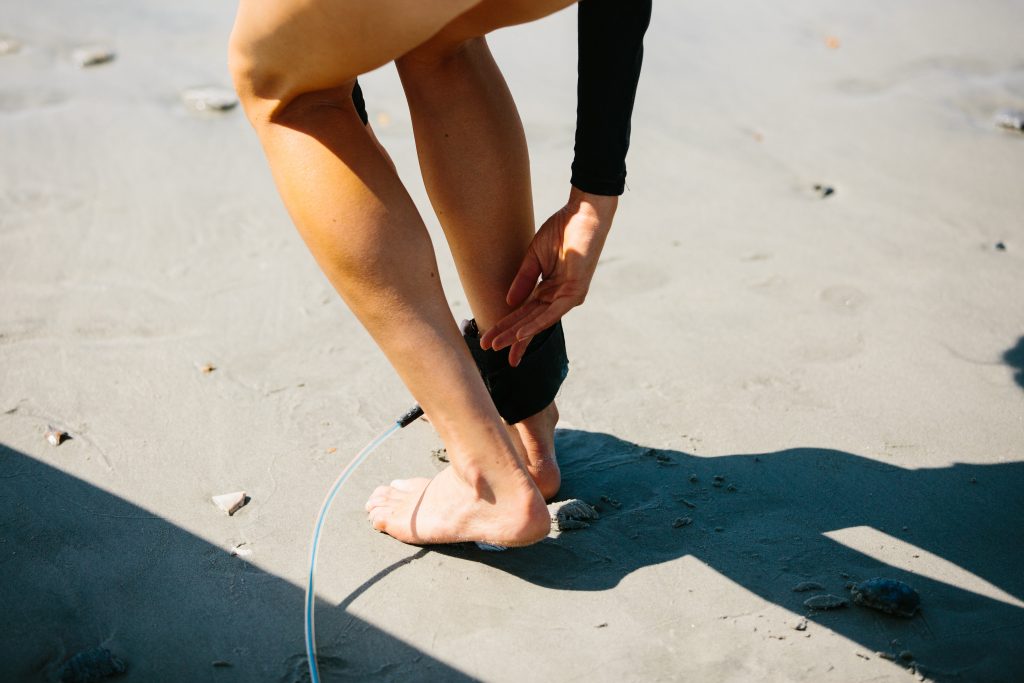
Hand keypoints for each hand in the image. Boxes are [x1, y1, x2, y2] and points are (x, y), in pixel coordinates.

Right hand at [480, 186, 617, 365]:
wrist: (583, 214)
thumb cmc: (562, 230)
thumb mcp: (534, 257)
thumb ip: (523, 281)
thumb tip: (509, 302)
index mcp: (549, 289)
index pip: (525, 313)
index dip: (508, 327)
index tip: (492, 340)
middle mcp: (558, 297)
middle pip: (529, 321)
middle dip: (508, 335)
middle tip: (488, 347)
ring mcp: (567, 296)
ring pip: (539, 321)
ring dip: (518, 334)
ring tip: (498, 344)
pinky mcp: (575, 292)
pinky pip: (552, 313)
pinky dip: (536, 324)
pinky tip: (521, 334)